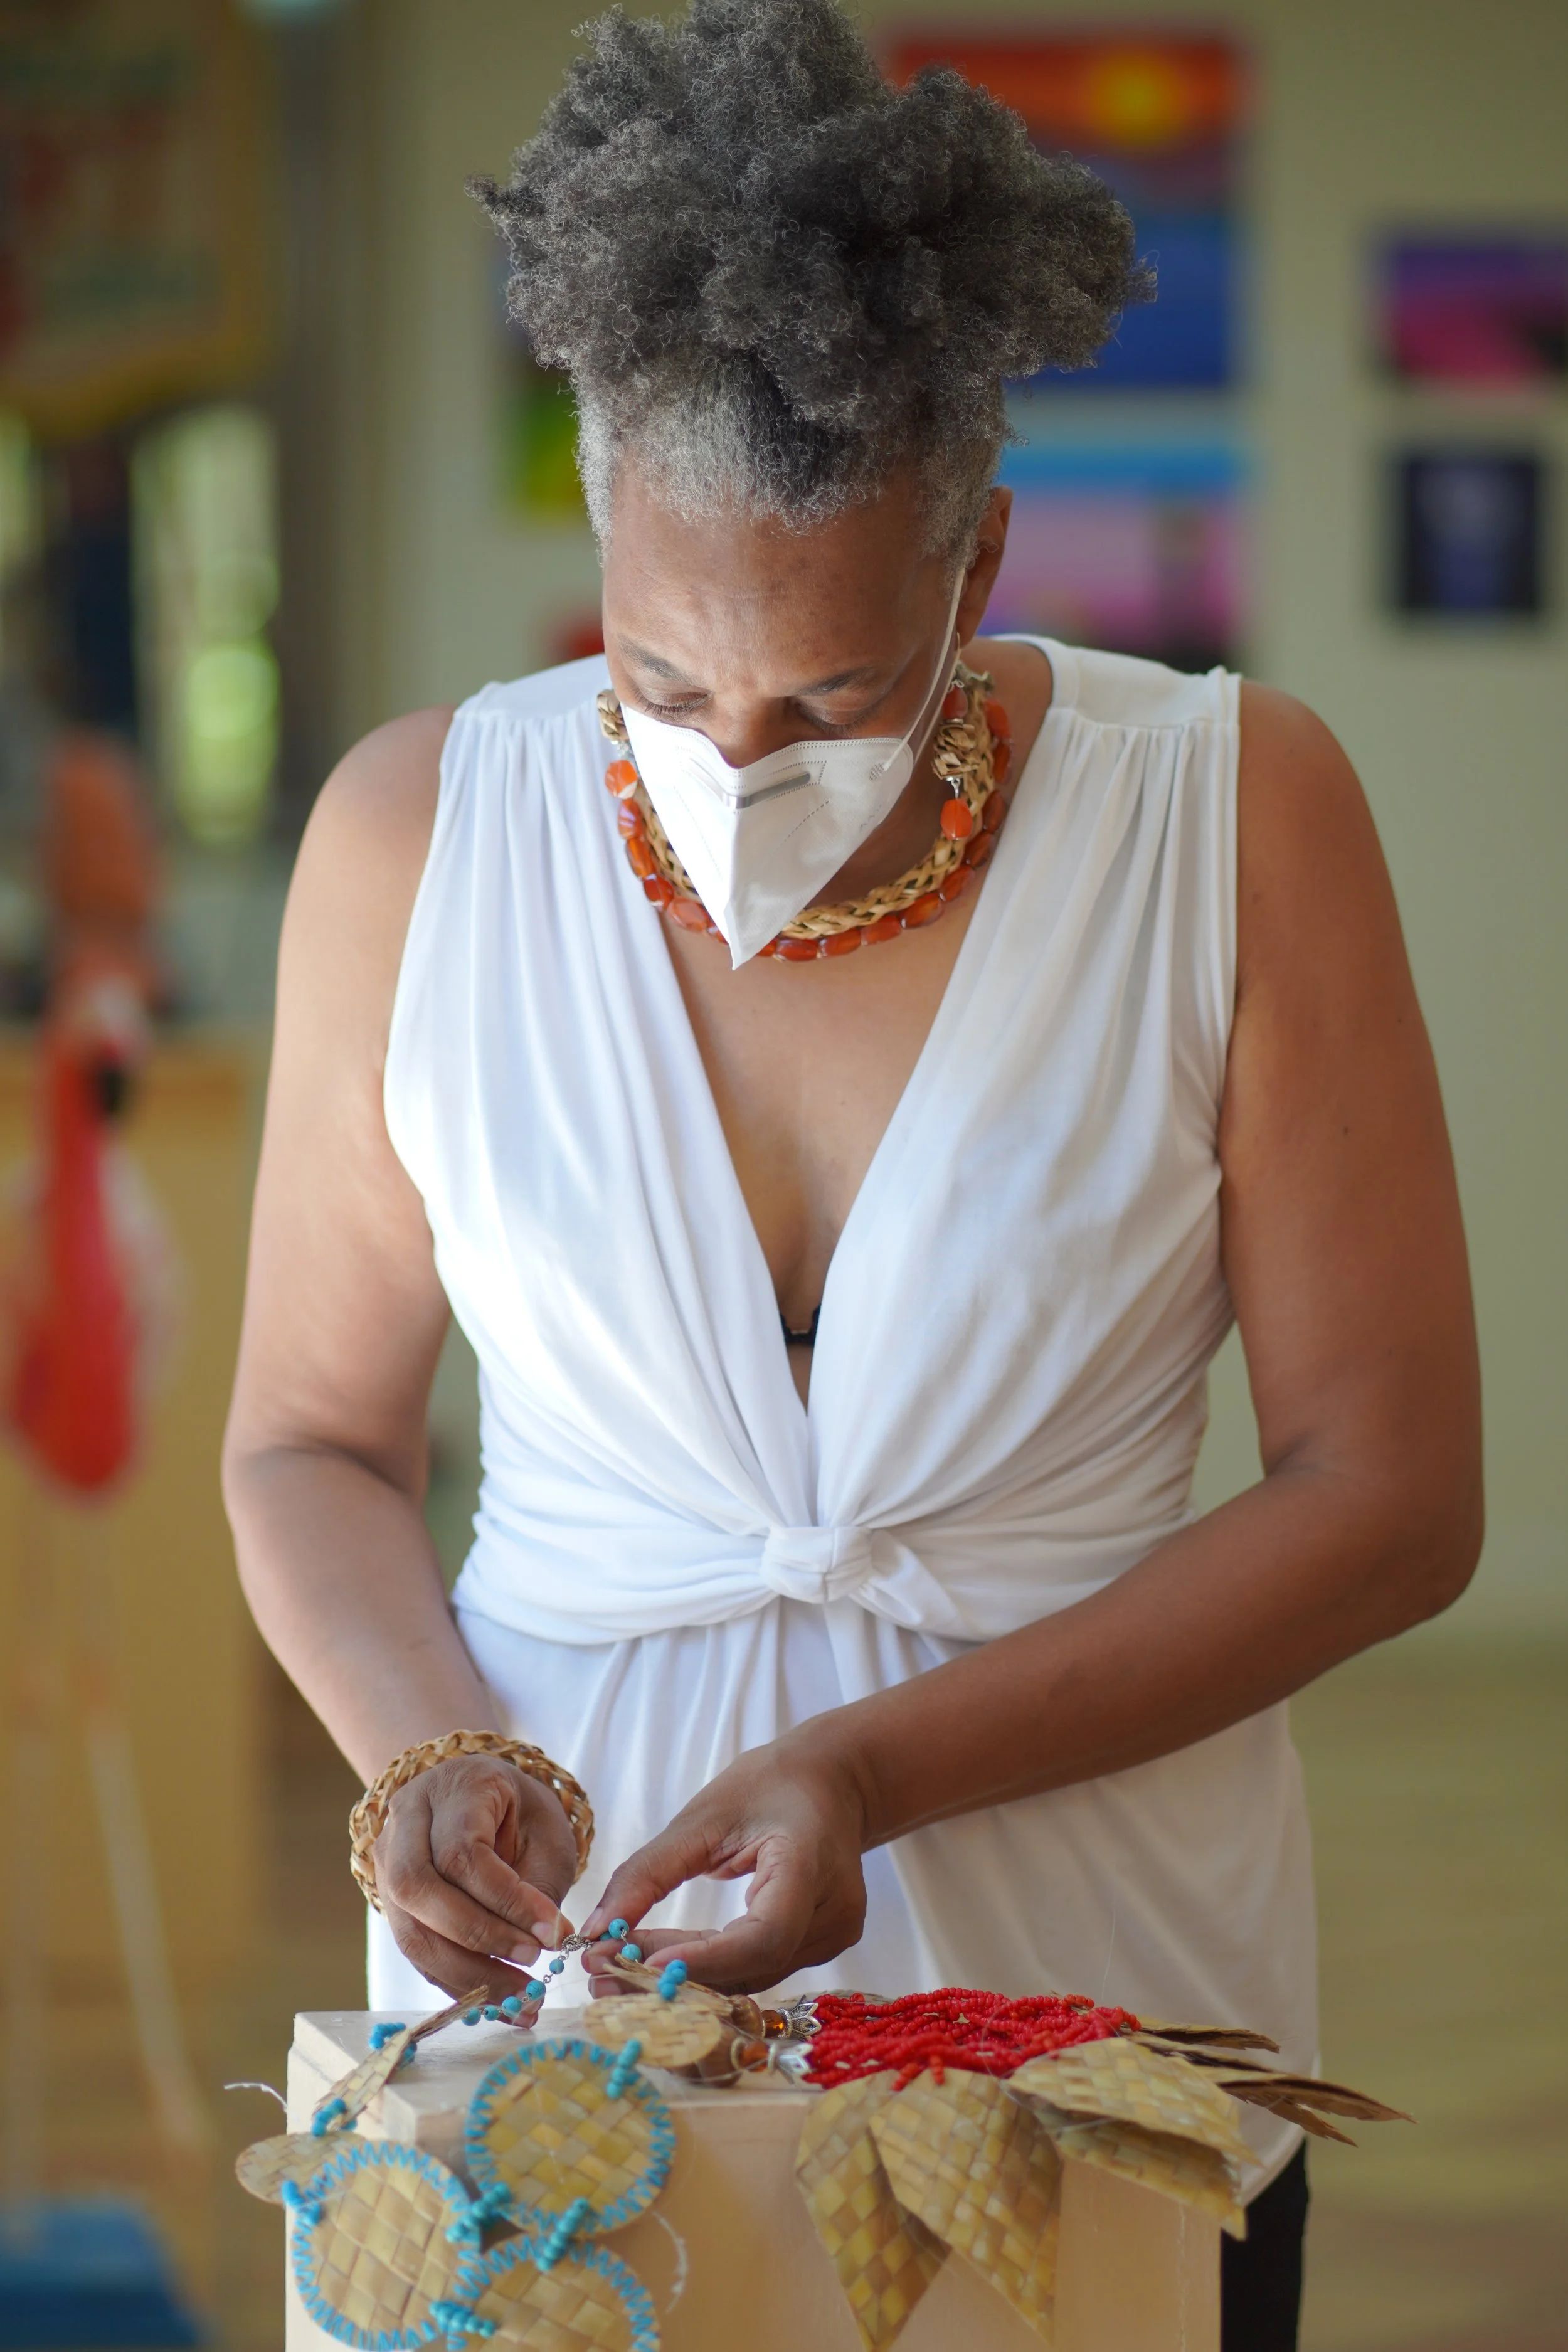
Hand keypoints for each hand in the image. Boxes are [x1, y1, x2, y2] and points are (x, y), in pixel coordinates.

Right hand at [375, 1754, 578, 2003]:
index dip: (506, 1900)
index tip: (553, 1932)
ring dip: (467, 1972)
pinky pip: (416, 1950)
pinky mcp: (390, 1901)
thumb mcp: (545, 1833)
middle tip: (532, 1961)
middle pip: (421, 1890)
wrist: (479, 1800)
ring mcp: (388, 1861)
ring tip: (519, 1998)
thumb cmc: (521, 1814)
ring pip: (411, 1930)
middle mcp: (406, 1820)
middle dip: (480, 1937)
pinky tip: (494, 2000)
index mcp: (452, 1787)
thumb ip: (539, 1885)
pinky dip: (455, 1981)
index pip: (463, 1853)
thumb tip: (545, 1943)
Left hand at [580, 1732, 870, 1995]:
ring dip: (685, 1977)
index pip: (764, 1933)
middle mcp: (832, 1912)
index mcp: (810, 1862)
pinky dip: (708, 1967)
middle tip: (603, 1974)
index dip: (705, 1959)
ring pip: (751, 1976)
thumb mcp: (703, 1815)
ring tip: (619, 1967)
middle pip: (753, 1966)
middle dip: (676, 1976)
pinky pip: (757, 1967)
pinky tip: (659, 1958)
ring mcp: (832, 1934)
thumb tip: (595, 1927)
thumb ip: (649, 1872)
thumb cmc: (769, 1786)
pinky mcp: (821, 1946)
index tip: (641, 1963)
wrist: (832, 1782)